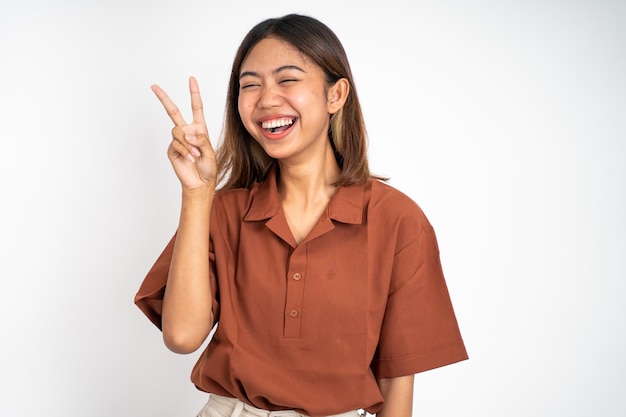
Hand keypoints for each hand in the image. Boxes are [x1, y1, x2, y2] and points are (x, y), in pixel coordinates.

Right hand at [151, 76, 216, 190]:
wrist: (200, 183)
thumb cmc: (208, 168)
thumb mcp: (210, 152)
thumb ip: (201, 139)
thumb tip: (188, 132)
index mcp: (199, 129)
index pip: (196, 107)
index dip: (194, 93)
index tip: (191, 79)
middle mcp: (187, 132)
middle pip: (173, 112)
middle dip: (164, 99)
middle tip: (154, 86)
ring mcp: (178, 140)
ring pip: (178, 132)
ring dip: (189, 143)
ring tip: (196, 155)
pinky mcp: (172, 149)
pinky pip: (176, 143)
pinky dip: (185, 150)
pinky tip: (190, 158)